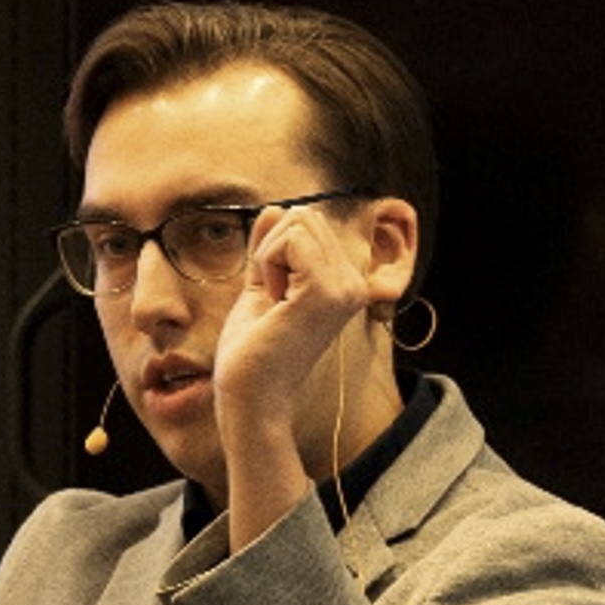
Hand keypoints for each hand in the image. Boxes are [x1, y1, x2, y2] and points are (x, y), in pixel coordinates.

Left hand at [209, 202, 408, 544]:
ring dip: (269, 259)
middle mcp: (354, 283)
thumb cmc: (252, 351)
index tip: (274, 298)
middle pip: (305, 215)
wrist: (249, 395)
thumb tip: (275, 209)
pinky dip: (267, 265)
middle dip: (272, 250)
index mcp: (344, 282)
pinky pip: (289, 240)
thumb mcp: (260, 286)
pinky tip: (274, 303)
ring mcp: (346, 287)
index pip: (308, 221)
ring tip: (275, 304)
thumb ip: (269, 249)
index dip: (274, 251)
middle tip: (272, 300)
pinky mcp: (328, 291)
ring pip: (297, 222)